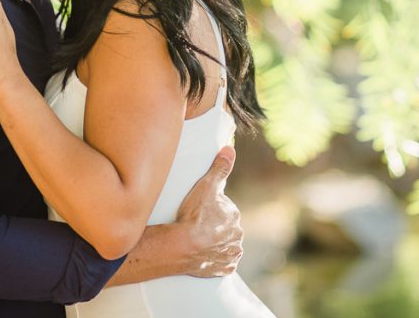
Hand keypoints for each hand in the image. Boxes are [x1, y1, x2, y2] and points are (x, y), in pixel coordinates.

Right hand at [175, 145, 242, 276]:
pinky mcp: (223, 269)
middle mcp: (237, 235)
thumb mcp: (206, 186)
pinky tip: (208, 257)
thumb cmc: (192, 216)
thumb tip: (230, 149)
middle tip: (196, 225)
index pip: (224, 209)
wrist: (181, 246)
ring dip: (217, 243)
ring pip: (226, 245)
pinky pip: (224, 264)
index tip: (199, 211)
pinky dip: (217, 261)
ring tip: (199, 241)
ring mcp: (230, 253)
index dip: (211, 209)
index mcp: (234, 215)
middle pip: (225, 227)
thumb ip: (219, 168)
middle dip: (214, 226)